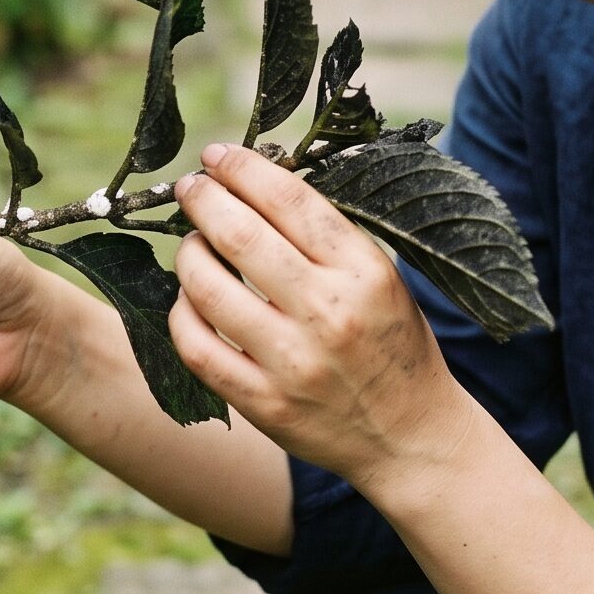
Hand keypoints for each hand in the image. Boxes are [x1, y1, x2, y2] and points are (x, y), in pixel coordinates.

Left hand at [168, 143, 476, 501]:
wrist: (411, 437)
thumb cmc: (391, 343)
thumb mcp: (381, 278)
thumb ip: (327, 237)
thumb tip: (255, 183)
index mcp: (364, 272)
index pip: (288, 201)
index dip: (242, 168)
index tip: (217, 156)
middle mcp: (328, 313)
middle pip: (240, 235)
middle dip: (203, 199)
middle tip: (190, 188)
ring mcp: (293, 362)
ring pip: (207, 288)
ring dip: (188, 254)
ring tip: (192, 244)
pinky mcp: (265, 405)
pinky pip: (198, 348)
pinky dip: (182, 314)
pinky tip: (190, 299)